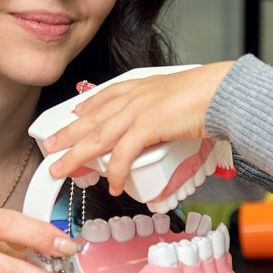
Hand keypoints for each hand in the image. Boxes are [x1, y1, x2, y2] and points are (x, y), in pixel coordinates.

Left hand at [45, 62, 234, 194]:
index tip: (72, 115)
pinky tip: (111, 186)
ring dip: (76, 156)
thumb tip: (166, 130)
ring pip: (97, 137)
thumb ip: (166, 113)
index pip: (103, 97)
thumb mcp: (179, 98)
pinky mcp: (147, 127)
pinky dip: (115, 172)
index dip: (84, 109)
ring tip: (62, 170)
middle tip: (49, 148)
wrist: (223, 92)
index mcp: (141, 87)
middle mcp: (134, 97)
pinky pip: (123, 155)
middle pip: (91, 119)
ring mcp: (138, 111)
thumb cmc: (209, 95)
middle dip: (67, 135)